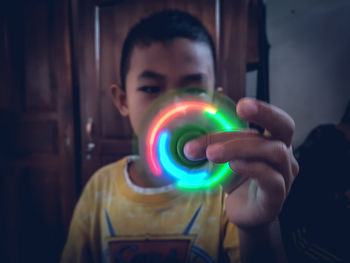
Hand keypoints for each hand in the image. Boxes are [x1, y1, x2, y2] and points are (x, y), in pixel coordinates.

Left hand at [184, 98, 298, 228]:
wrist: (242, 212)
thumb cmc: (235, 180)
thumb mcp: (221, 157)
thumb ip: (211, 142)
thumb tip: (189, 135)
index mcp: (272, 141)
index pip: (273, 120)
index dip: (262, 110)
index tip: (240, 105)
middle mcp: (283, 155)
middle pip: (284, 128)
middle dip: (264, 114)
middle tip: (242, 107)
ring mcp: (284, 176)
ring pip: (273, 151)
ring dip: (240, 147)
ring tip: (212, 153)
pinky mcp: (277, 196)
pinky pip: (271, 178)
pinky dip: (251, 168)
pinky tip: (233, 166)